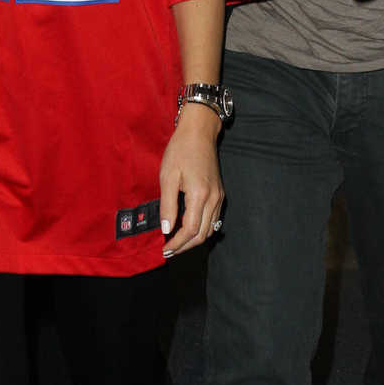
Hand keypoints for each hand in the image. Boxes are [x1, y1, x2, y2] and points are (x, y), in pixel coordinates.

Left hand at [158, 106, 223, 256]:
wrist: (199, 133)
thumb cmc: (181, 151)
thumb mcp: (167, 177)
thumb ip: (167, 206)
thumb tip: (166, 229)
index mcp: (200, 195)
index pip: (190, 230)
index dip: (176, 243)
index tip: (164, 249)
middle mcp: (213, 199)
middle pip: (202, 234)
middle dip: (185, 246)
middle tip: (169, 251)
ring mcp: (219, 197)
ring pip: (210, 229)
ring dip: (193, 240)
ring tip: (176, 243)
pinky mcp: (219, 194)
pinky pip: (212, 219)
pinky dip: (201, 229)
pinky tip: (188, 229)